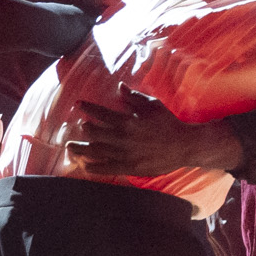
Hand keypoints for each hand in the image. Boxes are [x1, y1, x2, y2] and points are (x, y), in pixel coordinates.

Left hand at [64, 85, 238, 178]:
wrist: (185, 146)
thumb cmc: (169, 123)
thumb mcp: (153, 105)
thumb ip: (134, 97)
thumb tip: (120, 87)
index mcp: (127, 120)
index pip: (100, 113)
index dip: (87, 107)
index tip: (78, 104)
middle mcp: (122, 138)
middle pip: (93, 133)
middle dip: (83, 129)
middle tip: (77, 128)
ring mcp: (125, 154)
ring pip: (96, 152)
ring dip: (81, 149)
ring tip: (71, 148)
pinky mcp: (130, 167)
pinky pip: (107, 168)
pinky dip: (94, 167)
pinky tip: (85, 166)